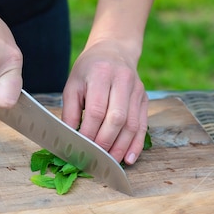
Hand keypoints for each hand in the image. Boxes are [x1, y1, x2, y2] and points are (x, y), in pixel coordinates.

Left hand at [62, 39, 147, 164]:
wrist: (114, 50)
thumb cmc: (88, 70)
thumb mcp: (73, 84)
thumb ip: (70, 110)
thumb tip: (69, 137)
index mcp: (101, 74)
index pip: (96, 110)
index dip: (89, 132)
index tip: (81, 148)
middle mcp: (122, 81)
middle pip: (117, 118)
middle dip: (105, 143)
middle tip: (94, 159)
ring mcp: (137, 90)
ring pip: (132, 124)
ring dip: (121, 147)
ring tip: (110, 163)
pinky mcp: (144, 99)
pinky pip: (143, 125)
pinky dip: (136, 144)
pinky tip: (129, 158)